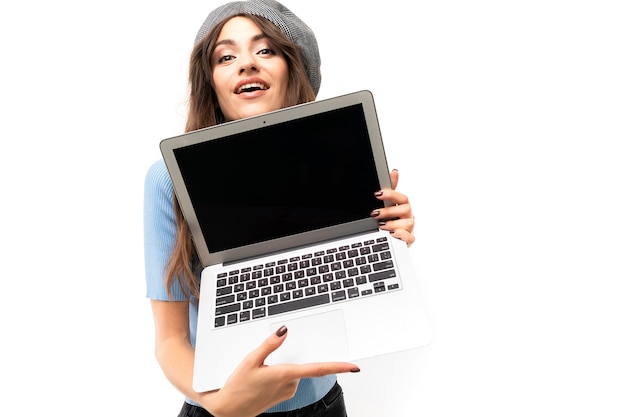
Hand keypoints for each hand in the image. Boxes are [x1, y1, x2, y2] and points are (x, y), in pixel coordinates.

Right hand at [204, 326, 359, 416]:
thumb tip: (284, 330)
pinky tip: (262, 378)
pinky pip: (287, 380)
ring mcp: (287, 392)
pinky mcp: (282, 396)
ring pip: (293, 372)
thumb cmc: (237, 387)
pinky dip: (278, 375)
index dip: (338, 367)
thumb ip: (269, 344)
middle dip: (288, 359)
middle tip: (267, 364)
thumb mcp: (250, 360)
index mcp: (285, 374)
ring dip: (281, 368)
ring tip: (259, 371)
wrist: (228, 410)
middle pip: (300, 365)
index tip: (353, 366)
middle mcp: (290, 385)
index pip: (318, 369)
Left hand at [371, 169, 414, 246]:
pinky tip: (391, 233)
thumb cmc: (390, 220)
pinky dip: (401, 235)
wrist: (388, 239)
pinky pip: (410, 238)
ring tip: (381, 225)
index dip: (391, 194)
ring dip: (393, 224)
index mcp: (403, 206)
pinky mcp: (408, 240)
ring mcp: (409, 228)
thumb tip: (395, 172)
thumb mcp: (388, 204)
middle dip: (389, 211)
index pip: (401, 197)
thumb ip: (391, 189)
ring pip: (408, 223)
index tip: (378, 194)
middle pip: (406, 209)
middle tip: (375, 213)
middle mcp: (407, 216)